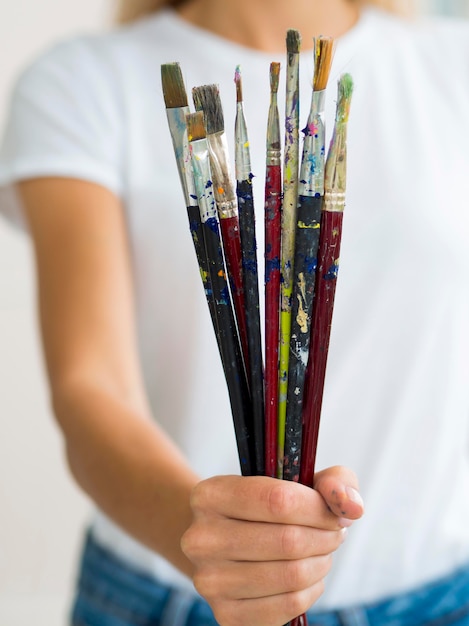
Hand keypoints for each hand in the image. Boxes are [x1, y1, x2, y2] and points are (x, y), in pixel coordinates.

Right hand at [181, 466, 363, 625]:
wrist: (223, 542)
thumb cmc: (264, 506)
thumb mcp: (294, 478)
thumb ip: (331, 481)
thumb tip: (352, 507)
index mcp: (210, 496)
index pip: (278, 501)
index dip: (319, 508)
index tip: (333, 512)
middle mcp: (201, 539)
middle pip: (288, 541)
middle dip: (325, 537)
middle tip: (334, 533)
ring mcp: (209, 580)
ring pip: (291, 575)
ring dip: (321, 563)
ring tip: (321, 552)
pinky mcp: (225, 614)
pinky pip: (287, 606)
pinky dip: (310, 591)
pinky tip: (307, 575)